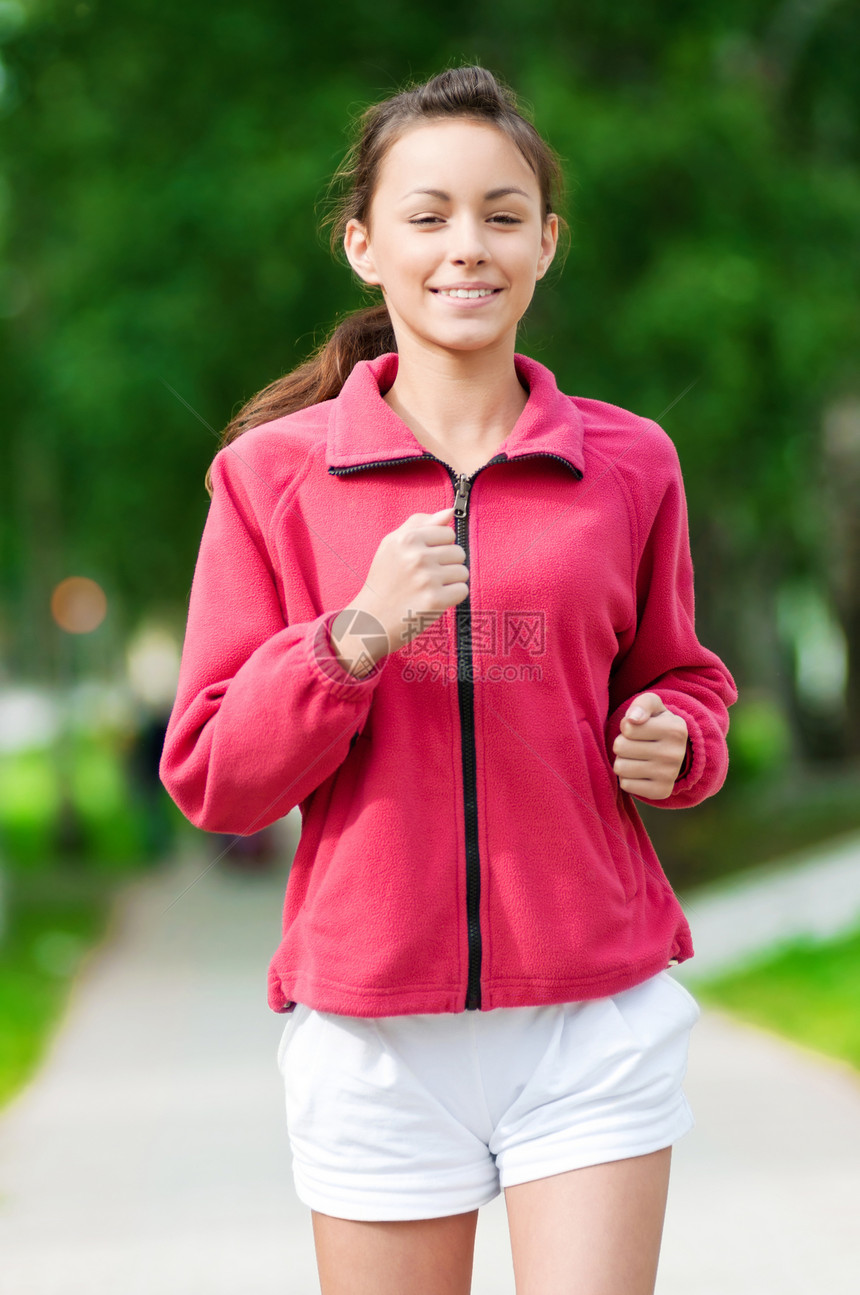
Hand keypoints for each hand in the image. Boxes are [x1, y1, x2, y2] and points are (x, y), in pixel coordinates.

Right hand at [331, 506, 468, 673]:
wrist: (372, 618)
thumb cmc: (384, 580)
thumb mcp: (392, 545)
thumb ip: (420, 524)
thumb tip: (450, 512)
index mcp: (406, 538)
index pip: (448, 533)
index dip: (440, 547)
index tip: (425, 559)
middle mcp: (417, 556)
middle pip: (458, 552)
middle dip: (447, 565)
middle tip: (426, 577)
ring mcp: (427, 579)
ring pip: (462, 572)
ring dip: (450, 582)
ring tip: (430, 588)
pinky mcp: (435, 600)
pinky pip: (462, 590)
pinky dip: (452, 597)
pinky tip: (435, 600)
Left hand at [612, 692, 688, 799]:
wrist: (674, 751)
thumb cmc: (656, 723)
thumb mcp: (652, 706)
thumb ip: (642, 704)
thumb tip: (632, 719)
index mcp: (675, 729)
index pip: (627, 727)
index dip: (627, 727)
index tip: (639, 728)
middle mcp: (675, 754)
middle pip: (620, 747)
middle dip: (623, 744)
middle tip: (637, 744)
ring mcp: (670, 775)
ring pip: (620, 767)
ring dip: (623, 761)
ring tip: (637, 757)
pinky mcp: (662, 792)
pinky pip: (625, 785)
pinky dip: (627, 778)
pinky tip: (640, 772)